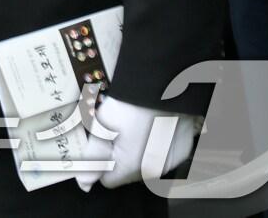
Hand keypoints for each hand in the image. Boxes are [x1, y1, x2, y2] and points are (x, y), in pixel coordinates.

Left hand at [75, 96, 200, 190]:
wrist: (164, 85)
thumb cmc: (132, 103)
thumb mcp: (102, 126)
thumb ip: (93, 157)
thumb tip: (84, 183)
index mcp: (132, 167)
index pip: (108, 179)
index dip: (99, 161)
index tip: (97, 143)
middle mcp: (154, 169)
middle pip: (127, 171)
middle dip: (117, 154)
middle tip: (114, 128)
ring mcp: (171, 160)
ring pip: (145, 162)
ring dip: (136, 148)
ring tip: (131, 123)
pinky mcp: (183, 149)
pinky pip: (162, 153)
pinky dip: (154, 142)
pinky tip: (148, 123)